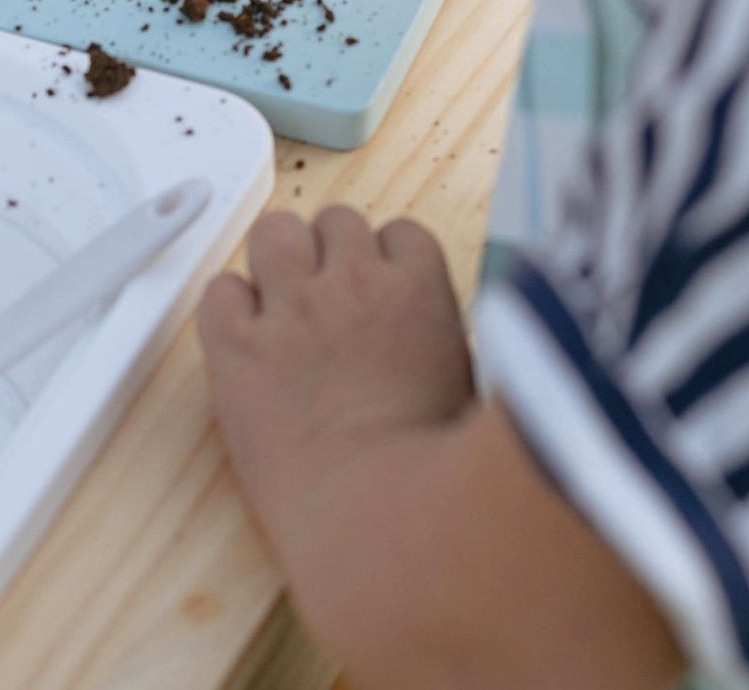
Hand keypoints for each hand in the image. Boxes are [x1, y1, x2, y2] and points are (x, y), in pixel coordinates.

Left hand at [199, 208, 687, 689]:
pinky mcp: (236, 347)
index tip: (384, 297)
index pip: (400, 233)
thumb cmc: (446, 481)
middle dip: (331, 255)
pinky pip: (219, 290)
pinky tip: (243, 344)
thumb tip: (529, 350)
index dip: (387, 266)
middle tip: (328, 304)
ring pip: (274, 230)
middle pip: (336, 218)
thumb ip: (487, 350)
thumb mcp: (489, 394)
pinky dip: (229, 311)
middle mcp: (355, 280)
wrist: (380, 531)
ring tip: (281, 307)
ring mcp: (291, 308)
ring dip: (277, 262)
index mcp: (422, 287)